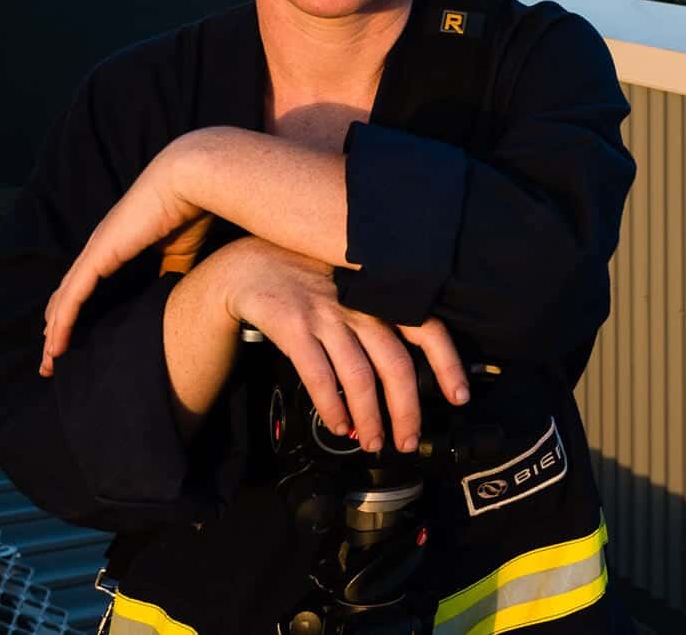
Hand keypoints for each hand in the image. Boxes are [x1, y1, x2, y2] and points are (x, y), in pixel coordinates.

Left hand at [40, 151, 205, 374]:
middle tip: (51, 360)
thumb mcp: (178, 254)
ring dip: (54, 332)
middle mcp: (99, 248)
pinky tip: (55, 343)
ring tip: (48, 362)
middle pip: (67, 295)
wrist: (188, 183)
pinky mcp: (99, 254)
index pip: (86, 286)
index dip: (76, 312)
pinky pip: (73, 295)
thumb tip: (168, 298)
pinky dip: (63, 321)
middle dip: (57, 328)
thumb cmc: (189, 212)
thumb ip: (168, 275)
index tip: (71, 339)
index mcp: (117, 247)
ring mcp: (95, 250)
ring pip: (64, 299)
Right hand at [218, 238, 468, 453]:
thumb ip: (377, 315)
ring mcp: (326, 315)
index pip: (426, 327)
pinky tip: (338, 424)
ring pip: (360, 378)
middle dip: (406, 411)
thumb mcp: (349, 286)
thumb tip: (408, 370)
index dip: (447, 363)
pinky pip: (319, 377)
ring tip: (371, 441)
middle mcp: (358, 304)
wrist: (249, 266)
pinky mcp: (294, 328)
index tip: (459, 396)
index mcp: (377, 295)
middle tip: (407, 440)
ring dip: (370, 418)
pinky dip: (332, 408)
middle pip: (395, 364)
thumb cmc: (305, 280)